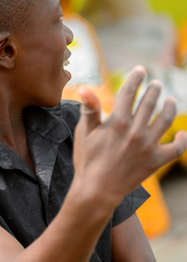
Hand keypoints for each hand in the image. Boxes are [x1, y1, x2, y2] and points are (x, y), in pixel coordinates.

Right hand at [72, 66, 186, 202]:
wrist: (97, 191)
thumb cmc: (87, 161)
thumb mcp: (85, 134)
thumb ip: (89, 110)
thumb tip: (84, 89)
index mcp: (117, 121)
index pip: (129, 91)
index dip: (135, 78)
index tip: (140, 70)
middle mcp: (135, 131)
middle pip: (149, 102)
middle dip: (154, 89)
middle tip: (156, 84)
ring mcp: (148, 146)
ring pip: (165, 119)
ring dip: (170, 106)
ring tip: (170, 100)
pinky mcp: (156, 161)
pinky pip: (176, 149)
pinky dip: (182, 140)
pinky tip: (182, 134)